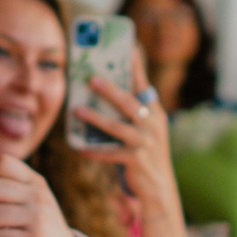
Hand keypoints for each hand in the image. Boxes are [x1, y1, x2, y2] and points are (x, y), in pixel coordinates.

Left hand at [74, 70, 181, 215]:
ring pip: (116, 127)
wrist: (159, 188)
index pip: (144, 85)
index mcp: (155, 113)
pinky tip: (79, 148)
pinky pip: (109, 153)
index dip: (135, 66)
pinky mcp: (135, 160)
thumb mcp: (145, 131)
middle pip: (128, 102)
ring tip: (77, 109)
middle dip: (109, 89)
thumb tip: (102, 95)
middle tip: (91, 78)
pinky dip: (93, 150)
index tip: (128, 47)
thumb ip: (131, 115)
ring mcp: (145, 143)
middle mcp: (152, 125)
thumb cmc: (146, 155)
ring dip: (95, 117)